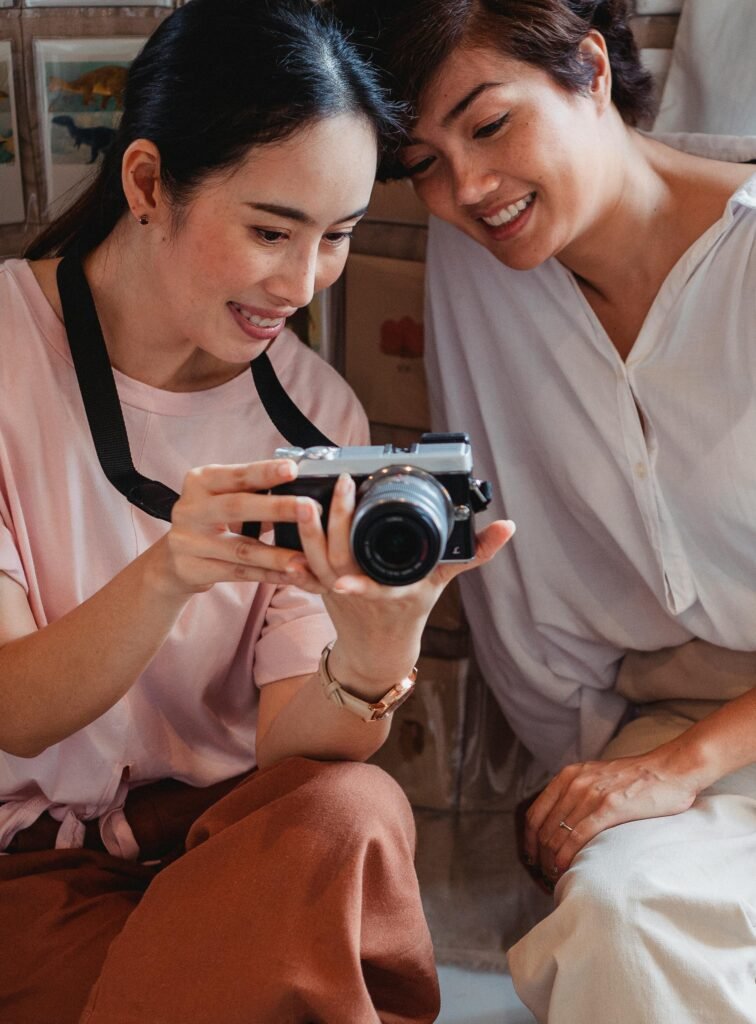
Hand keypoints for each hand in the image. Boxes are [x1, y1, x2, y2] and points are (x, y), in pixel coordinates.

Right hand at [150, 459, 305, 595]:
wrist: (172, 560)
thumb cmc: (211, 520)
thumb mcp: (222, 498)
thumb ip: (253, 492)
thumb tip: (302, 489)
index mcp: (200, 482)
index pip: (236, 475)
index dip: (264, 472)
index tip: (293, 469)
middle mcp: (190, 509)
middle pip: (236, 507)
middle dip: (276, 507)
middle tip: (308, 508)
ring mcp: (188, 541)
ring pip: (240, 548)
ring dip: (276, 554)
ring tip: (305, 558)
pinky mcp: (193, 569)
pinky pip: (238, 573)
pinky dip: (267, 574)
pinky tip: (290, 575)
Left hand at [284, 472, 514, 689]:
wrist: (378, 648)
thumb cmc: (410, 608)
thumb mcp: (443, 580)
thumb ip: (474, 552)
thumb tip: (508, 527)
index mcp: (392, 590)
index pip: (377, 575)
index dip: (362, 561)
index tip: (364, 531)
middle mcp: (361, 591)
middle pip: (342, 557)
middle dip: (336, 522)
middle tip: (341, 484)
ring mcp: (336, 590)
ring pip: (316, 561)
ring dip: (307, 533)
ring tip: (305, 501)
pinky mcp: (318, 586)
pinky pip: (302, 571)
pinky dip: (291, 557)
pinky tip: (281, 534)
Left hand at [524, 747, 701, 880]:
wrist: (670, 769)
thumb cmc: (636, 778)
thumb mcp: (596, 776)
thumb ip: (577, 793)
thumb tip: (562, 824)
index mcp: (568, 776)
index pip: (534, 814)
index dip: (529, 841)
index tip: (533, 858)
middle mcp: (574, 783)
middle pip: (543, 829)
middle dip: (540, 856)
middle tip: (545, 875)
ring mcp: (591, 794)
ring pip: (558, 835)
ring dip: (552, 860)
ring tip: (556, 877)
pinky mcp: (610, 807)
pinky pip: (578, 837)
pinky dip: (567, 856)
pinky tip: (566, 869)